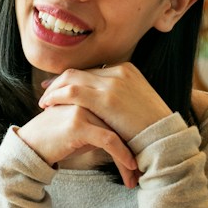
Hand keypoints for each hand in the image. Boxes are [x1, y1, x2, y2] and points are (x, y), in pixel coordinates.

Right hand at [14, 104, 140, 185]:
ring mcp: (82, 109)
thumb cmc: (57, 139)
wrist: (29, 146)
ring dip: (130, 155)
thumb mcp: (83, 127)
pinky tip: (131, 166)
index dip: (134, 132)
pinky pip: (108, 140)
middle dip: (135, 145)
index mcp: (90, 93)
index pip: (120, 111)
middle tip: (144, 165)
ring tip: (138, 173)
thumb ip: (102, 123)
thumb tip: (128, 134)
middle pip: (121, 122)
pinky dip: (122, 154)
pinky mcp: (78, 125)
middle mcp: (87, 97)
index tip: (144, 150)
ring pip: (118, 132)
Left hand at [35, 63, 173, 145]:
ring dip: (54, 88)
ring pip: (72, 78)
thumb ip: (121, 96)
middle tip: (46, 91)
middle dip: (59, 81)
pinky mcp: (105, 98)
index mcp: (127, 70)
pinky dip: (56, 96)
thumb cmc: (150, 127)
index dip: (73, 79)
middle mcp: (119, 71)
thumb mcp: (137, 103)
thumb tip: (106, 103)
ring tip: (44, 101)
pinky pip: (72, 91)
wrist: (163, 138)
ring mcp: (112, 83)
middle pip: (79, 71)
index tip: (59, 87)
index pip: (91, 71)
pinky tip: (47, 103)